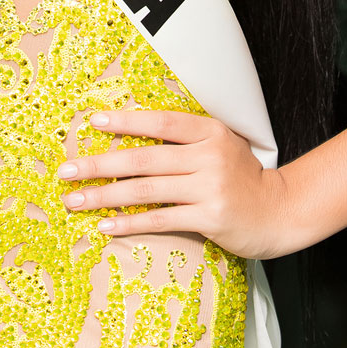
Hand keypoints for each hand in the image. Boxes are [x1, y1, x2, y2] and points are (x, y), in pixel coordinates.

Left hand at [56, 107, 287, 258]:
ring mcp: (210, 188)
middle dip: (99, 164)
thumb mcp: (220, 145)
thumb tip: (133, 135)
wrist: (280, 211)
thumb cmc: (242, 177)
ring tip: (74, 200)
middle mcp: (209, 156)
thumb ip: (186, 139)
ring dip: (105, 196)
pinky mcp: (210, 218)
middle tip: (66, 170)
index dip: (125, 121)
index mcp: (210, 131)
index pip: (160, 123)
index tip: (92, 122)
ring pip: (146, 190)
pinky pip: (161, 220)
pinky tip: (106, 226)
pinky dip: (130, 223)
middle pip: (144, 158)